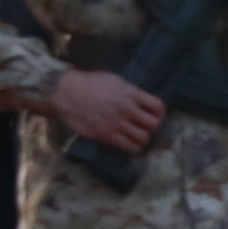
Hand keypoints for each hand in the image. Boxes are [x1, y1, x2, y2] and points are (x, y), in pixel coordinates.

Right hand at [48, 67, 166, 154]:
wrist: (67, 94)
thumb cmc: (89, 84)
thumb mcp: (115, 80)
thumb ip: (130, 92)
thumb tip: (142, 101)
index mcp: (130, 93)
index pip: (158, 106)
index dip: (160, 112)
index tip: (155, 114)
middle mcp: (127, 109)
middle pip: (154, 124)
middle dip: (152, 126)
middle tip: (145, 125)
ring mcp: (117, 124)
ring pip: (144, 138)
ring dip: (142, 137)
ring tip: (136, 134)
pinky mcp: (107, 136)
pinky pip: (130, 147)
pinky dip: (132, 146)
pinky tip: (127, 141)